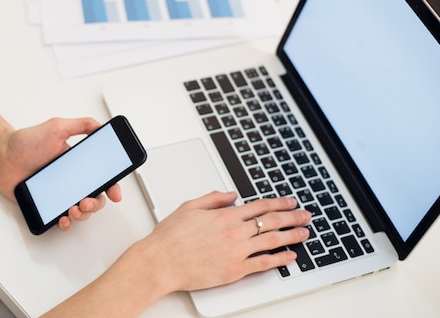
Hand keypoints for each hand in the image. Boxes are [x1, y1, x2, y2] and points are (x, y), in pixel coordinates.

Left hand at [0, 117, 121, 230]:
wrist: (0, 155)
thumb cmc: (25, 141)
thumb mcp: (57, 127)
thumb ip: (81, 125)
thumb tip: (101, 126)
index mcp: (77, 163)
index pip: (101, 177)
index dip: (112, 186)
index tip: (115, 193)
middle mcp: (71, 179)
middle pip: (94, 197)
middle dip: (96, 204)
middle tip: (86, 201)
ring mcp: (59, 193)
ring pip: (80, 211)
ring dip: (83, 214)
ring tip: (74, 209)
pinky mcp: (45, 204)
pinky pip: (60, 218)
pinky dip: (66, 222)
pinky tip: (63, 218)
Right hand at [139, 191, 310, 294]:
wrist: (161, 261)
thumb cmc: (171, 237)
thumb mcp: (190, 207)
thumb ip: (213, 198)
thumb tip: (230, 195)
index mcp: (224, 215)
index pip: (259, 206)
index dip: (278, 202)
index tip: (290, 202)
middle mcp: (234, 232)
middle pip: (271, 221)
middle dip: (292, 217)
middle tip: (305, 215)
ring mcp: (237, 251)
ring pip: (272, 240)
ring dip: (292, 235)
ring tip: (304, 233)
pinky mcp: (235, 270)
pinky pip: (264, 264)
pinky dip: (280, 259)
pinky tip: (290, 256)